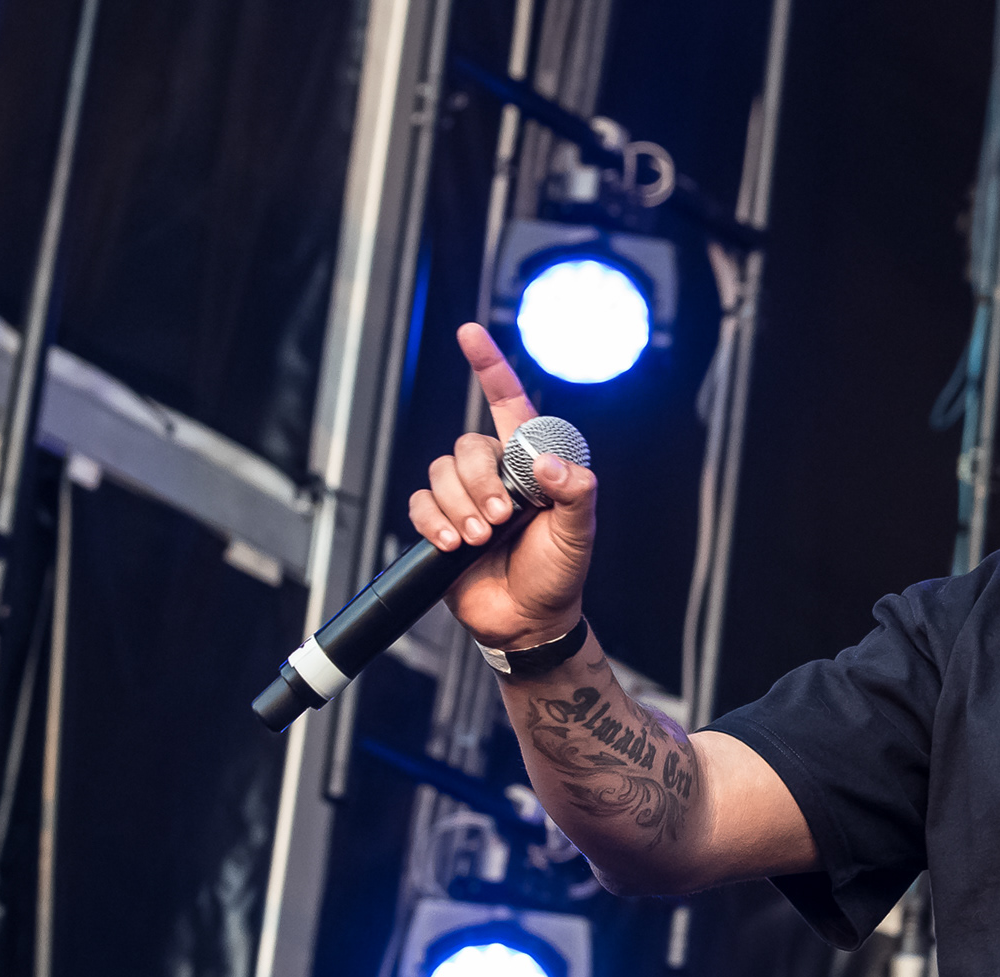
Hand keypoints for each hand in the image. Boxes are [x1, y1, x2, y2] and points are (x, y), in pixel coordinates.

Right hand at [408, 324, 596, 649]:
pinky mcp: (440, 524)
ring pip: (441, 473)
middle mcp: (496, 475)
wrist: (528, 621)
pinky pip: (420, 504)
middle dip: (479, 482)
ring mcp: (466, 499)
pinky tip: (451, 543)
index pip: (509, 404)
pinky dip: (433, 522)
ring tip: (481, 538)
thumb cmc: (560, 574)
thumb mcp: (579, 533)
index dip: (490, 367)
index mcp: (531, 465)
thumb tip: (545, 462)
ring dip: (459, 506)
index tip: (470, 333)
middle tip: (499, 520)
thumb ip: (575, 492)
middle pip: (467, 446)